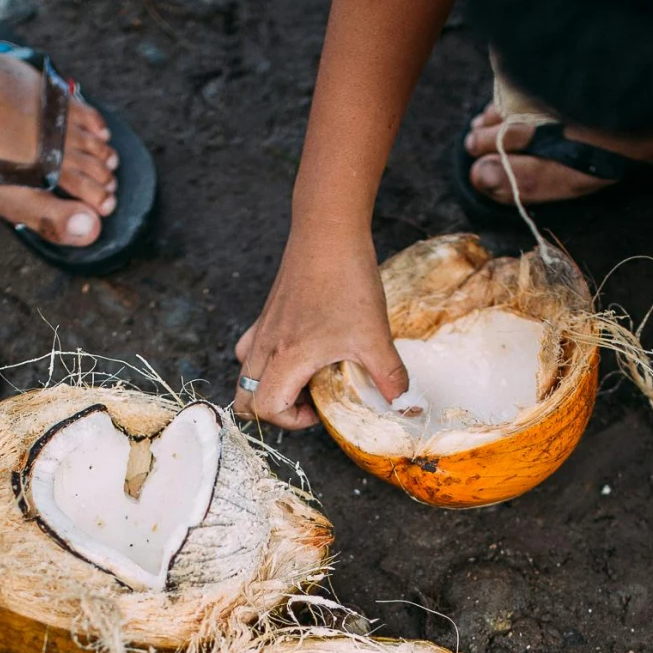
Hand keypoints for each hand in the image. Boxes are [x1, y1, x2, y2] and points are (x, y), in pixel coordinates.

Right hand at [233, 229, 407, 429]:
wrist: (328, 230)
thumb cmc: (346, 281)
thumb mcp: (375, 336)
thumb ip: (390, 377)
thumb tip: (407, 406)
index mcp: (287, 359)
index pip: (264, 409)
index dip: (291, 421)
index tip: (320, 409)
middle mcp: (266, 346)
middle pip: (245, 398)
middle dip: (274, 410)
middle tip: (309, 400)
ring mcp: (263, 328)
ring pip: (245, 373)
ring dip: (268, 386)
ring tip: (303, 378)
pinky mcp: (268, 313)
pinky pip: (251, 348)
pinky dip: (266, 360)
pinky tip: (298, 349)